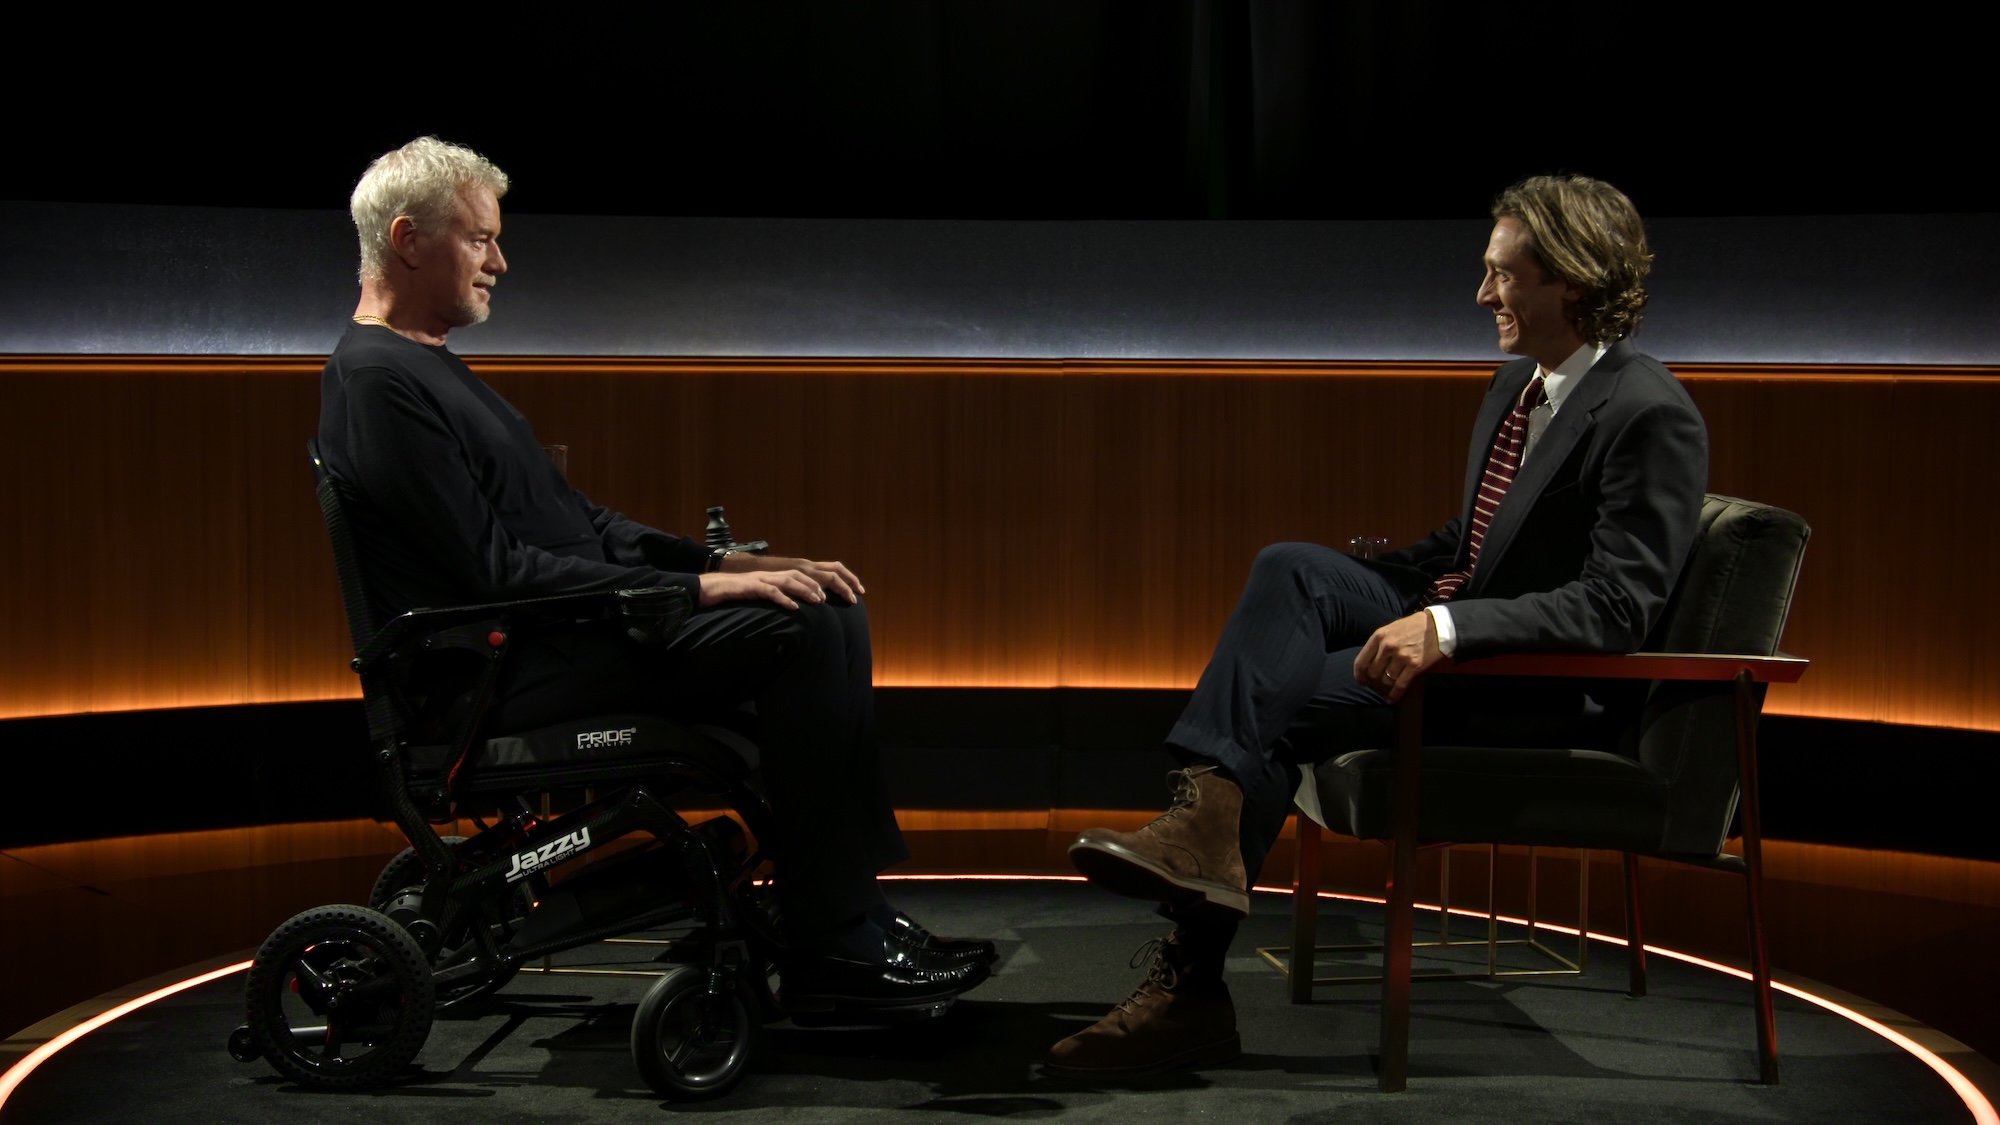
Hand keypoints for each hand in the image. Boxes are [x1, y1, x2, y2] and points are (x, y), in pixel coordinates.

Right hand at [714, 554, 866, 604]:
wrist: (712, 589)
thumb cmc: (742, 595)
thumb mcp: (770, 595)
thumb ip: (789, 596)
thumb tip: (810, 608)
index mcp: (785, 575)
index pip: (817, 573)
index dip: (839, 579)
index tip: (857, 592)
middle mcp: (777, 573)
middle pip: (809, 574)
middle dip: (831, 585)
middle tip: (849, 598)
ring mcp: (764, 579)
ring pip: (790, 580)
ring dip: (807, 590)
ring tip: (820, 602)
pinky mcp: (751, 587)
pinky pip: (769, 592)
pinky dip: (782, 599)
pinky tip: (793, 609)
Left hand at [1354, 611, 1443, 702]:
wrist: (1437, 626)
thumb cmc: (1412, 627)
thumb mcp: (1391, 629)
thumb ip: (1379, 644)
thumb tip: (1369, 663)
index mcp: (1379, 636)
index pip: (1361, 661)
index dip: (1359, 675)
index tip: (1361, 681)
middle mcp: (1388, 647)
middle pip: (1373, 673)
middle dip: (1373, 682)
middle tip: (1376, 686)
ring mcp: (1401, 657)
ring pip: (1386, 681)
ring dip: (1384, 689)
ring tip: (1385, 692)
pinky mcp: (1415, 666)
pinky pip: (1400, 685)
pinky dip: (1395, 695)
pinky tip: (1392, 699)